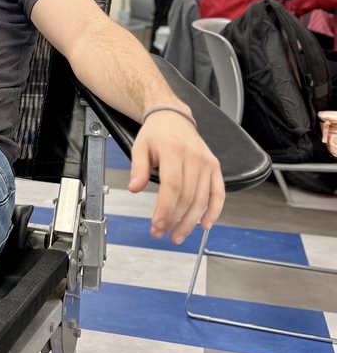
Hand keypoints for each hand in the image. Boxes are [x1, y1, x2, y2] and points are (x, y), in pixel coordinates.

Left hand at [128, 111, 224, 243]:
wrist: (173, 117)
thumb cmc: (156, 133)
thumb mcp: (139, 146)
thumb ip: (138, 168)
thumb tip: (134, 188)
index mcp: (174, 150)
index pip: (172, 186)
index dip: (165, 208)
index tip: (157, 225)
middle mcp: (194, 157)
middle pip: (187, 196)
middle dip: (174, 219)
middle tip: (162, 233)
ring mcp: (207, 162)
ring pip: (202, 199)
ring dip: (190, 221)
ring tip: (177, 235)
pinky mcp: (214, 167)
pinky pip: (218, 193)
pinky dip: (214, 211)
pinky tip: (205, 225)